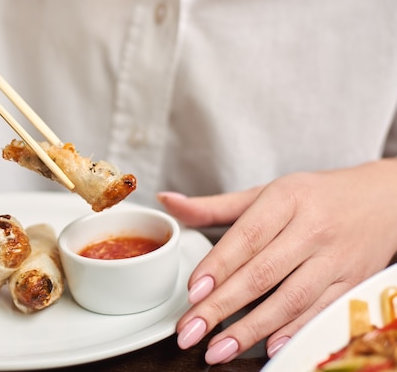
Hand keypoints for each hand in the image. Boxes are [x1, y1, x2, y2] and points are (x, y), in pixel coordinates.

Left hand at [158, 158, 396, 363]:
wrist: (384, 198)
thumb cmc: (314, 195)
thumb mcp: (265, 192)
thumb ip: (213, 205)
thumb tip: (167, 201)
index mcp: (286, 199)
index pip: (246, 236)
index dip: (218, 266)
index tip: (192, 292)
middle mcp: (312, 228)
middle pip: (262, 273)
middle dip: (221, 307)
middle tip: (189, 331)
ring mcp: (335, 258)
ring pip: (290, 299)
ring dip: (251, 329)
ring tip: (217, 349)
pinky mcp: (353, 281)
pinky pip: (321, 311)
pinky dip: (293, 331)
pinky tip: (268, 347)